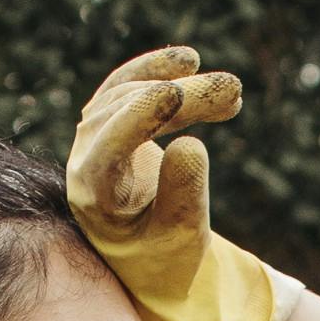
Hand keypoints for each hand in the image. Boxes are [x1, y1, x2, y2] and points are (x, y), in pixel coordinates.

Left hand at [65, 46, 290, 320]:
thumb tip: (190, 144)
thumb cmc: (166, 258)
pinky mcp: (110, 125)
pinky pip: (129, 86)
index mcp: (93, 196)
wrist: (154, 261)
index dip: (139, 116)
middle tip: (234, 91)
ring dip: (185, 86)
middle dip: (184, 97)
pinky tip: (189, 59)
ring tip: (234, 93)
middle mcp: (85, 161)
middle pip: (127, 111)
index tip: (175, 93)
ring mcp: (94, 139)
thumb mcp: (182, 238)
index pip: (108, 148)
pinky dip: (159, 71)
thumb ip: (184, 196)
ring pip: (132, 93)